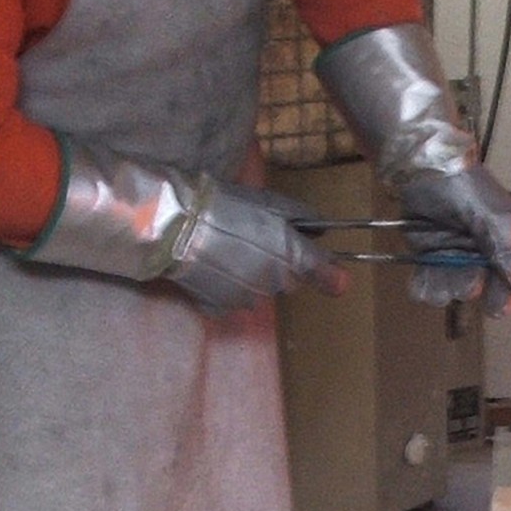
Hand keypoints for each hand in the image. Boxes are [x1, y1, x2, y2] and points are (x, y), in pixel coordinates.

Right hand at [28, 141, 346, 315]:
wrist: (170, 225)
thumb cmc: (221, 205)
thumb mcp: (267, 202)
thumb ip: (302, 219)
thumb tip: (325, 231)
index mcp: (290, 254)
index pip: (324, 273)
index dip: (331, 273)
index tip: (339, 277)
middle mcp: (274, 281)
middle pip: (290, 280)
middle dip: (281, 265)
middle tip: (255, 241)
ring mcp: (248, 298)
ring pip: (262, 290)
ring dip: (253, 276)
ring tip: (228, 250)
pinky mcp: (222, 308)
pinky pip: (236, 299)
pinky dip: (229, 286)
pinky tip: (213, 265)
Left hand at [393, 166, 510, 314]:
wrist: (419, 167)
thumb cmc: (462, 185)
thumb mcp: (491, 214)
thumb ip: (507, 248)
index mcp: (509, 240)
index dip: (509, 295)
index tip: (495, 308)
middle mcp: (486, 253)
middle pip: (484, 289)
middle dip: (470, 285)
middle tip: (461, 275)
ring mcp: (458, 257)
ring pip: (455, 291)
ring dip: (445, 288)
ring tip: (436, 270)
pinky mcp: (432, 258)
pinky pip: (431, 287)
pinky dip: (424, 289)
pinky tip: (419, 283)